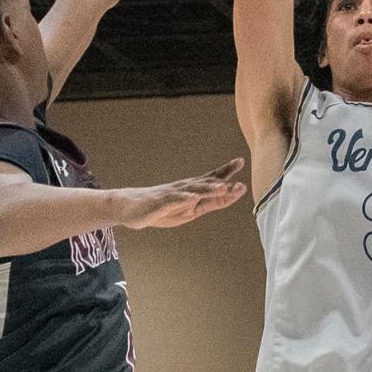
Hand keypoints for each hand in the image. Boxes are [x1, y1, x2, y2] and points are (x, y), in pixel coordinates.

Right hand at [117, 157, 246, 228]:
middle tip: (240, 183)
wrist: (130, 207)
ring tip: (223, 188)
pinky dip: (183, 199)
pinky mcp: (160, 203)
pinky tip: (192, 198)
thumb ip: (207, 203)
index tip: (240, 161)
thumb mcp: (189, 210)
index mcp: (193, 190)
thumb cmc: (161, 208)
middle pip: (206, 184)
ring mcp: (173, 194)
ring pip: (193, 191)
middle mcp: (185, 188)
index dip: (227, 172)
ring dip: (208, 189)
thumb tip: (227, 195)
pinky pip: (173, 200)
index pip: (212, 179)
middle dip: (224, 182)